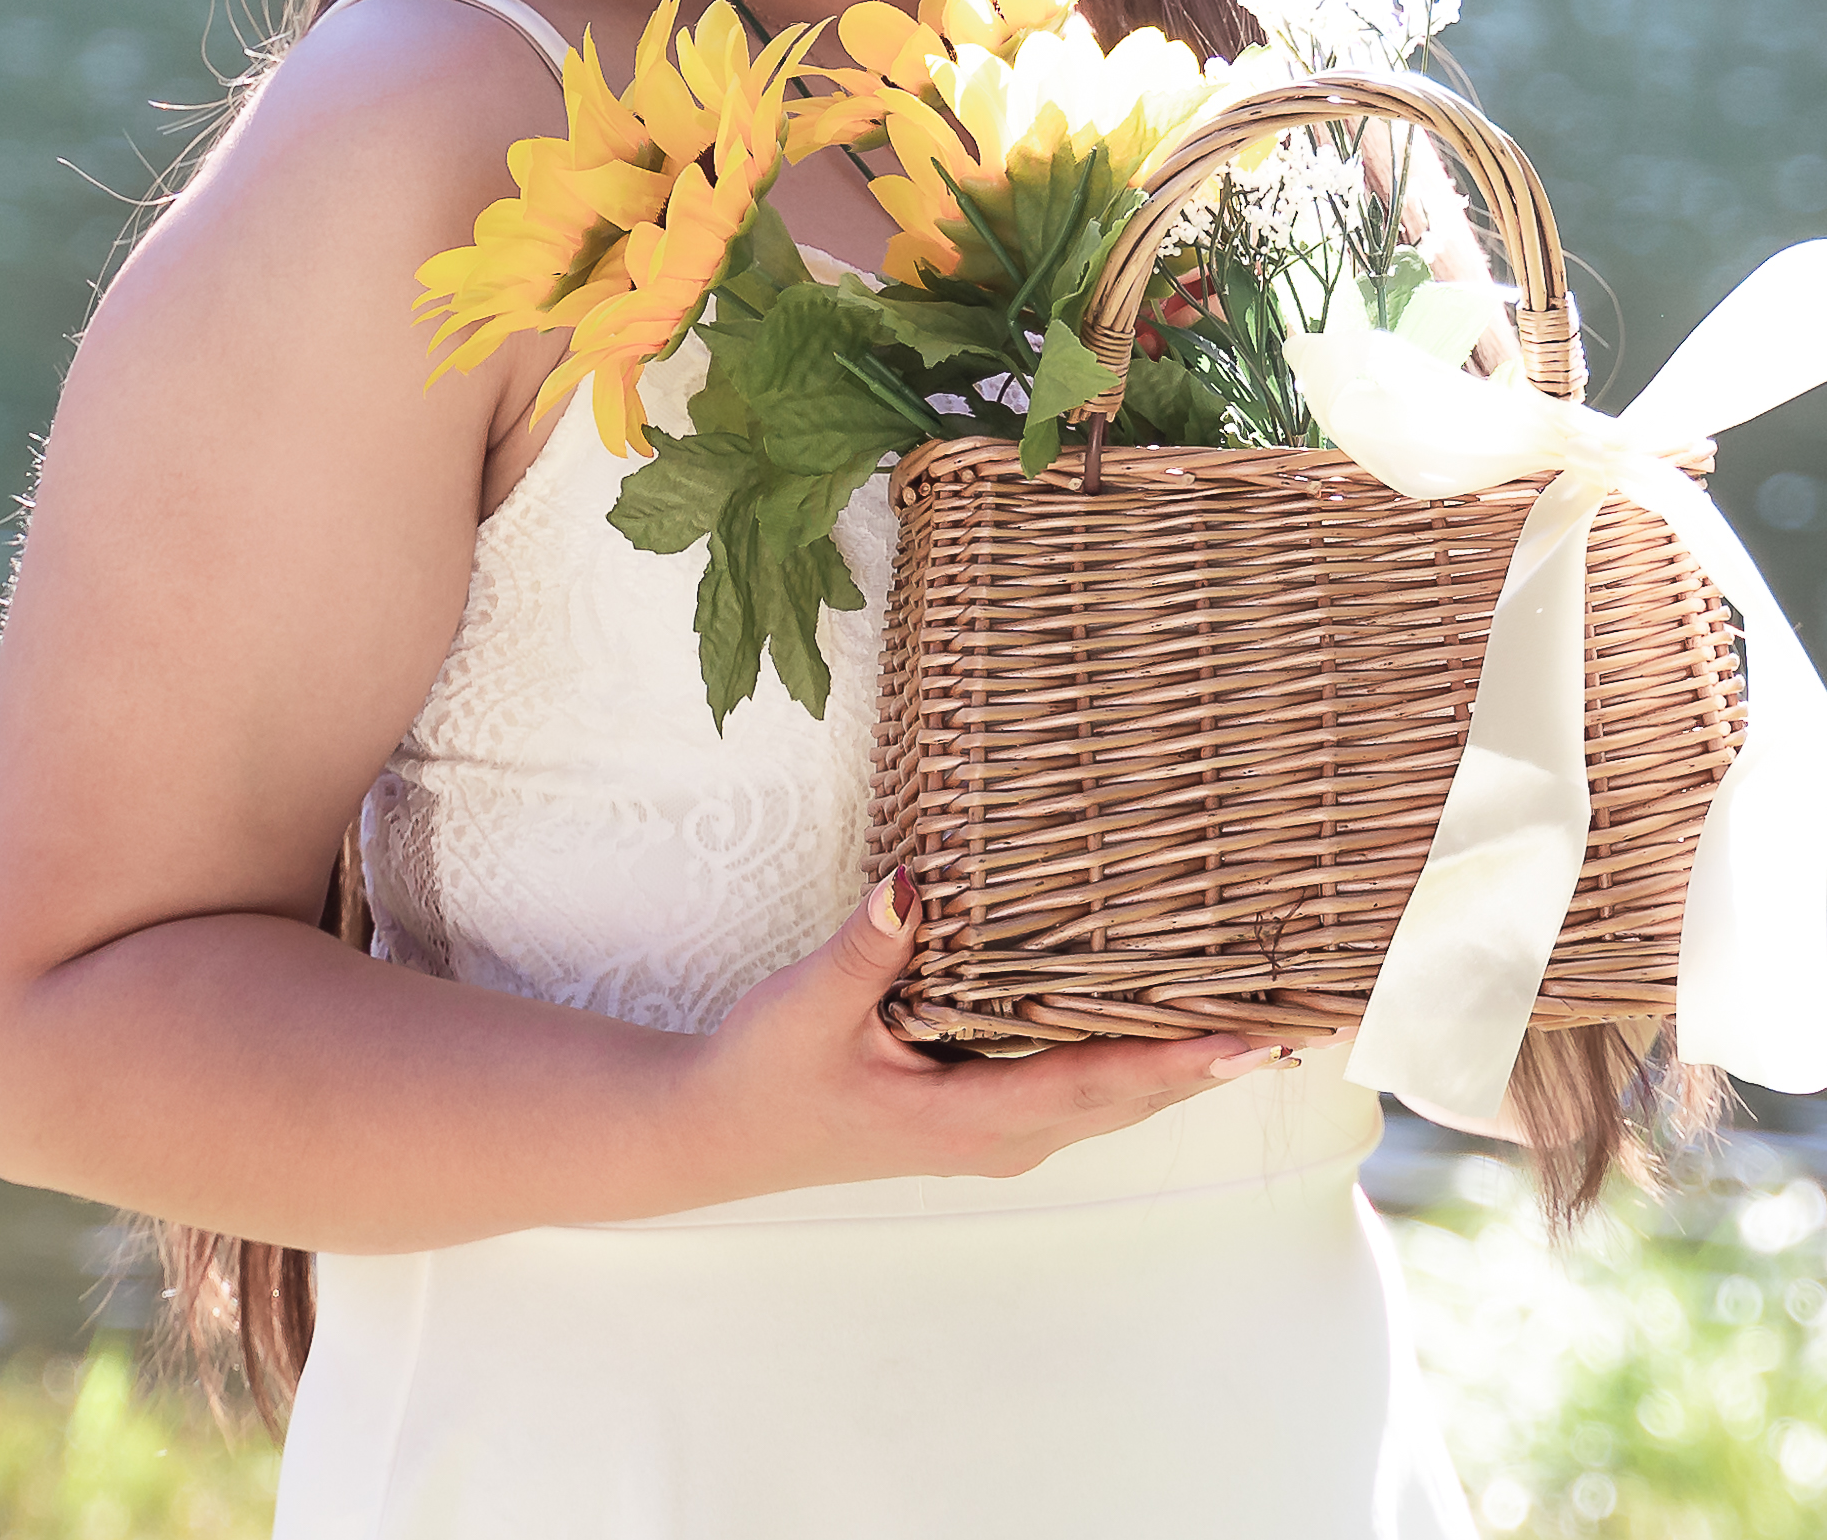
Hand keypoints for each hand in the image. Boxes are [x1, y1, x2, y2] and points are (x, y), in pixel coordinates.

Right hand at [679, 870, 1305, 1199]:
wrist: (721, 1132)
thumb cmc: (766, 1071)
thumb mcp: (806, 1006)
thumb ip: (865, 951)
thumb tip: (911, 888)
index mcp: (967, 1119)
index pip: (1093, 1086)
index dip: (1173, 1061)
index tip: (1248, 1042)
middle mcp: (1001, 1134)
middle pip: (1130, 1094)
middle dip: (1213, 1058)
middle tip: (1301, 1018)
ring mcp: (999, 1127)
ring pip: (1115, 1091)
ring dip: (1187, 1057)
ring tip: (1268, 1015)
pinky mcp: (985, 1108)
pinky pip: (1084, 1081)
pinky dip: (1139, 1052)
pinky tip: (1172, 1018)